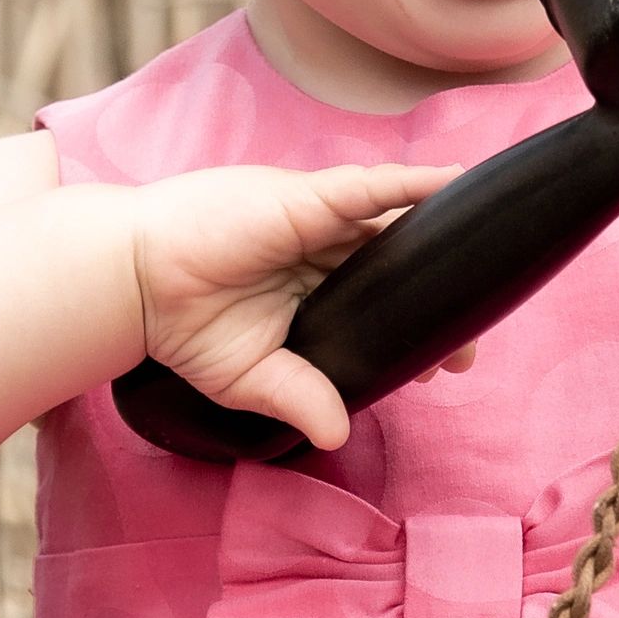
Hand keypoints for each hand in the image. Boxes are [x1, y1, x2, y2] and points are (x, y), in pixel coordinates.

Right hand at [128, 162, 469, 450]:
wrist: (136, 282)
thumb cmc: (185, 324)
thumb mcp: (251, 377)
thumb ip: (299, 398)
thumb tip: (338, 435)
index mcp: (317, 294)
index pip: (384, 306)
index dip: (420, 331)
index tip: (448, 365)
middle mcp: (326, 254)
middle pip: (399, 266)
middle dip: (439, 298)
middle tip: (469, 340)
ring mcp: (319, 223)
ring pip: (392, 224)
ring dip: (437, 238)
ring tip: (482, 259)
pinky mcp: (305, 200)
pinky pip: (367, 188)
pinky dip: (408, 184)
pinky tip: (447, 182)